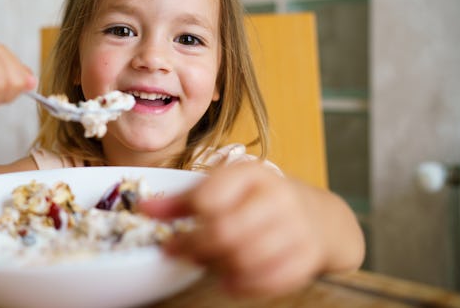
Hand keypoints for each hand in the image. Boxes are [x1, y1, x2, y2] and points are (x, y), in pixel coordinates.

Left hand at [141, 163, 326, 295]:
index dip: (183, 221)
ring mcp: (297, 226)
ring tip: (209, 265)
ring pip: (247, 257)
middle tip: (182, 256)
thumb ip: (182, 200)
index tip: (169, 239)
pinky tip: (232, 282)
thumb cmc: (258, 199)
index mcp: (251, 173)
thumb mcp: (223, 188)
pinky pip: (274, 278)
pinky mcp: (308, 254)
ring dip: (220, 268)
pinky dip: (248, 285)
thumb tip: (144, 208)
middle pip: (226, 231)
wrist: (315, 215)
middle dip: (197, 249)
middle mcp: (277, 196)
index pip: (209, 197)